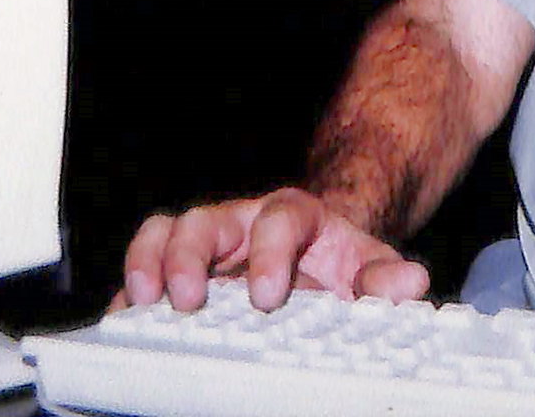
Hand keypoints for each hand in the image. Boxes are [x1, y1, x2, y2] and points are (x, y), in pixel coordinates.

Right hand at [110, 188, 430, 313]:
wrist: (317, 256)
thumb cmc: (337, 263)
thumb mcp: (369, 267)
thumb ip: (385, 278)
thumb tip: (411, 283)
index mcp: (292, 216)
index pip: (279, 220)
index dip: (270, 253)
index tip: (268, 296)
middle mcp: (241, 222)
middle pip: (204, 220)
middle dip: (189, 257)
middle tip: (186, 299)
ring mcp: (205, 245)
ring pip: (164, 233)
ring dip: (147, 264)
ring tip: (139, 303)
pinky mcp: (179, 271)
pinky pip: (144, 267)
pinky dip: (131, 291)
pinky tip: (124, 319)